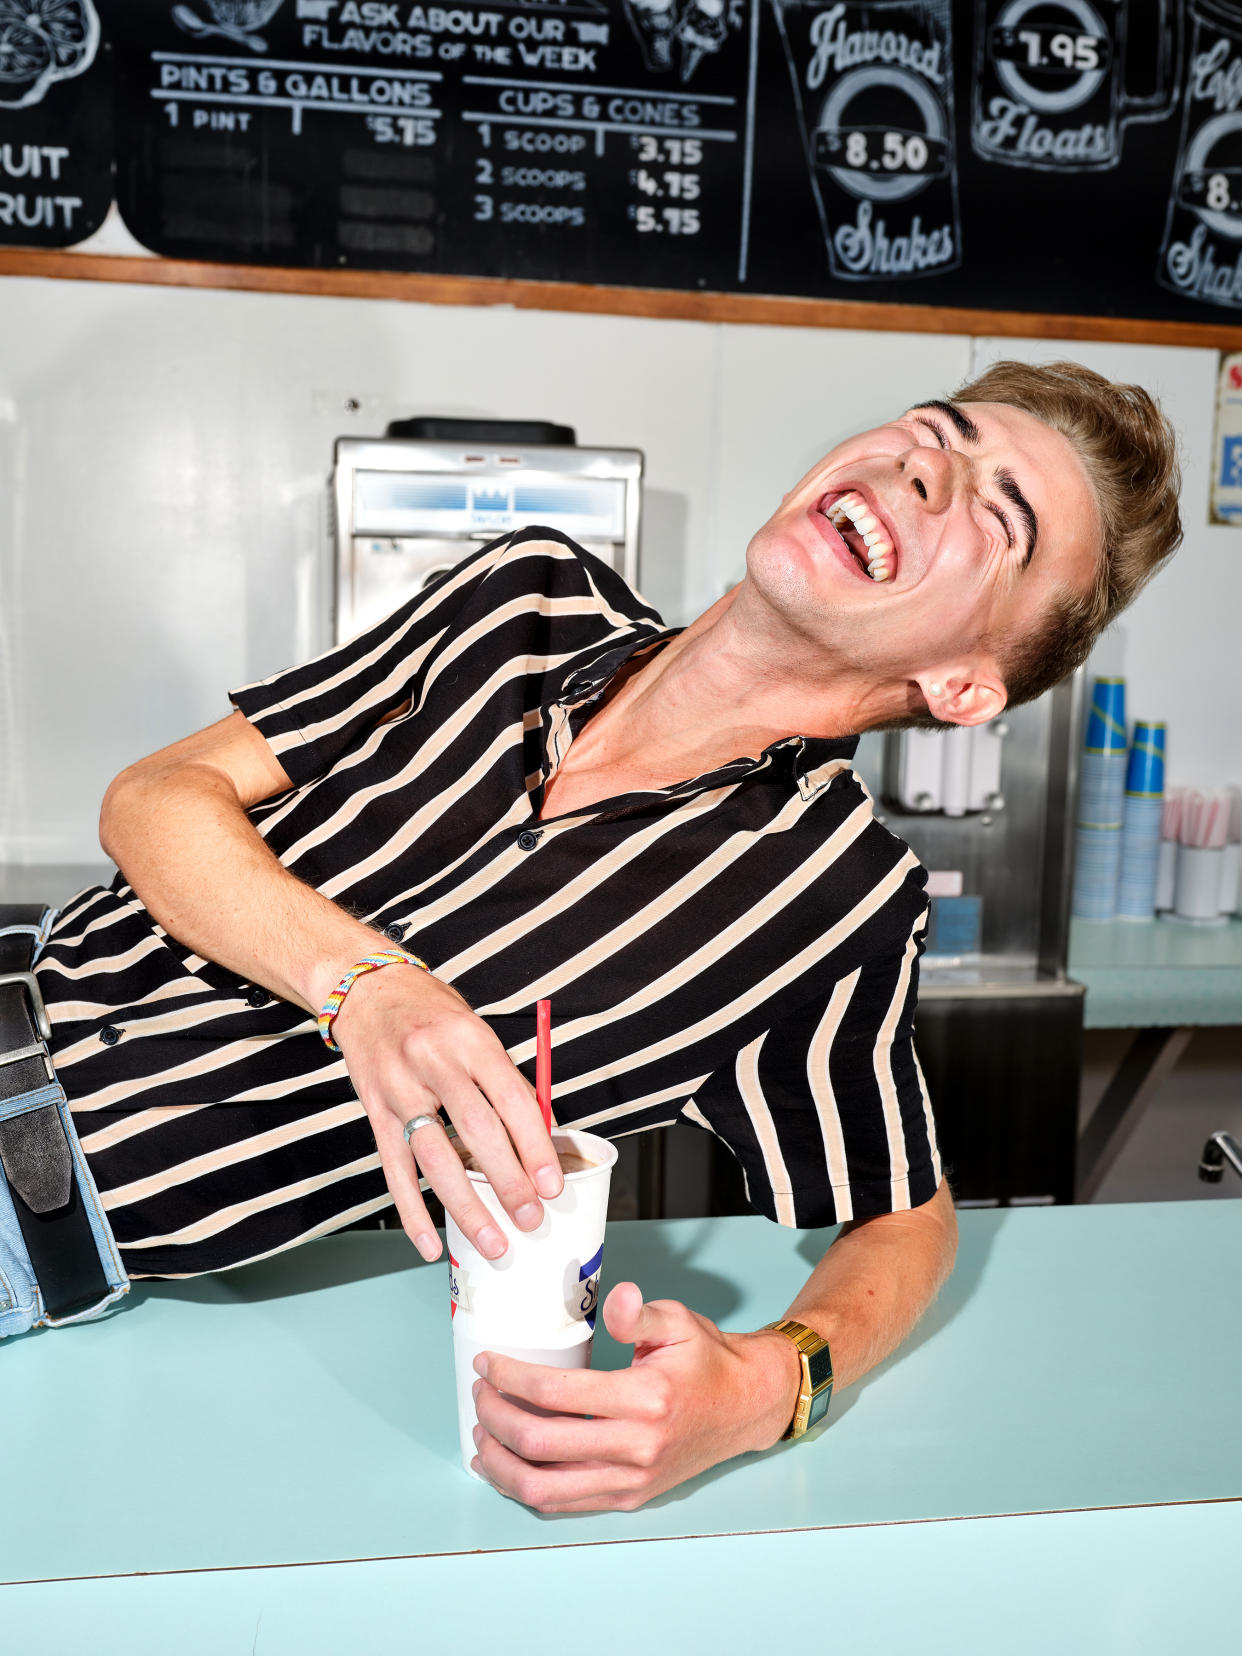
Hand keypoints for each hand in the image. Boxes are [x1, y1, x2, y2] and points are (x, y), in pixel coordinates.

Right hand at [330, 962, 561, 1263]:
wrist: (367, 990)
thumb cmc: (433, 1014)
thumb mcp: (476, 1032)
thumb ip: (504, 1082)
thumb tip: (541, 1138)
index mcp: (471, 1040)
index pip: (512, 1099)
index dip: (535, 1146)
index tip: (552, 1184)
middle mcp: (434, 1062)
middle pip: (476, 1132)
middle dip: (508, 1182)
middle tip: (531, 1219)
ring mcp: (399, 1089)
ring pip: (435, 1159)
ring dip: (467, 1207)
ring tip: (494, 1241)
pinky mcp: (374, 1111)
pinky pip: (394, 1170)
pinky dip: (412, 1212)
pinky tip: (430, 1243)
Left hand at [470, 1281, 800, 1511]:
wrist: (745, 1406)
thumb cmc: (706, 1360)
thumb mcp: (678, 1322)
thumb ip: (640, 1314)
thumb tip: (618, 1299)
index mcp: (645, 1398)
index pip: (557, 1394)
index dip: (510, 1378)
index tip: (487, 1363)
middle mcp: (636, 1447)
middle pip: (540, 1445)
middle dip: (495, 1417)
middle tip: (479, 1393)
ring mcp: (631, 1480)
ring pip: (544, 1488)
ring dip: (500, 1463)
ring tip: (482, 1433)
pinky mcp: (628, 1497)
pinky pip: (564, 1503)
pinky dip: (525, 1488)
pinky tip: (505, 1467)